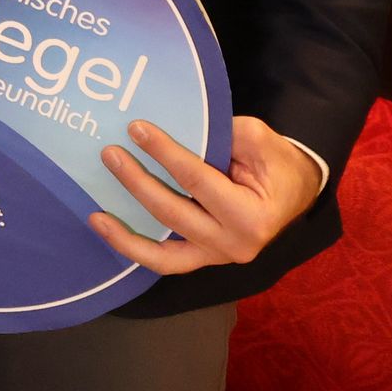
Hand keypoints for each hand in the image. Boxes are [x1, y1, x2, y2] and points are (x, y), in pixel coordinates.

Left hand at [89, 116, 322, 274]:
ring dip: (125, 234)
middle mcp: (233, 245)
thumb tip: (172, 130)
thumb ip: (220, 136)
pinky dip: (135, 248)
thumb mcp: (259, 139)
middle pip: (173, 213)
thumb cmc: (277, 163)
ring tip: (95, 214)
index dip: (164, 153)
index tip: (136, 129)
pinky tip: (108, 229)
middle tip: (110, 154)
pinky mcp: (203, 259)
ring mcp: (216, 257)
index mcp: (251, 216)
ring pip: (162, 254)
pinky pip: (165, 261)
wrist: (296, 193)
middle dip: (137, 182)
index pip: (197, 180)